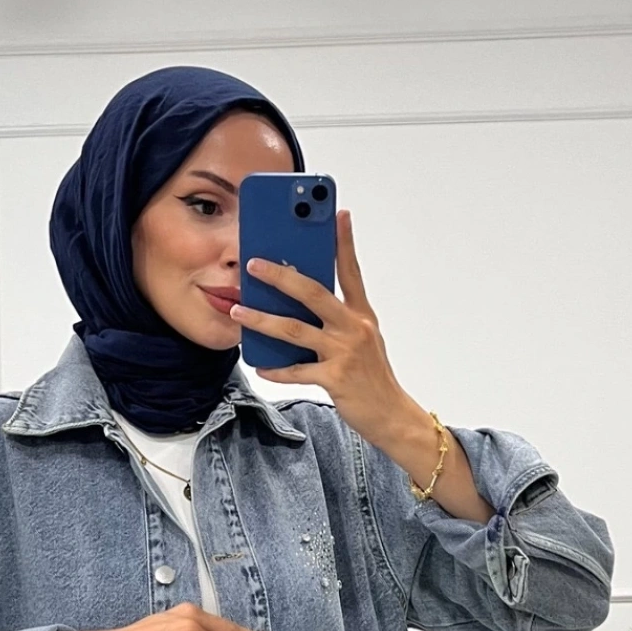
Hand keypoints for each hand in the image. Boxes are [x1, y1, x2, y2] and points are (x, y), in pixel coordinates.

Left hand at [229, 209, 415, 448]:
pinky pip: (297, 371)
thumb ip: (338, 321)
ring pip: (295, 330)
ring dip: (262, 320)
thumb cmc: (372, 378)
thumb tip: (301, 307)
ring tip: (239, 311)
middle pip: (312, 293)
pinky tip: (259, 366)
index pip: (351, 272)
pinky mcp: (335, 378)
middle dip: (280, 276)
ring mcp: (344, 353)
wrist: (392, 416)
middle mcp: (354, 328)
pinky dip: (275, 370)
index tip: (338, 215)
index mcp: (362, 315)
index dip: (344, 243)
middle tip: (254, 264)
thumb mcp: (362, 342)